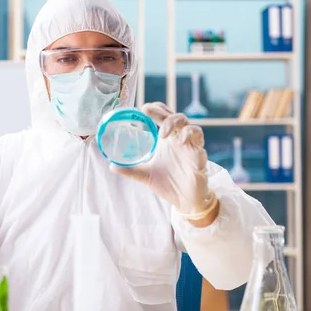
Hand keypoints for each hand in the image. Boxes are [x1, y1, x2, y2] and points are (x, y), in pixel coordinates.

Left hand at [110, 102, 216, 224]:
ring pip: (187, 122)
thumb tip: (111, 166)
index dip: (155, 109)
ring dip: (174, 122)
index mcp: (166, 140)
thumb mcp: (146, 175)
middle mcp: (178, 139)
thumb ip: (130, 169)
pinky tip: (181, 141)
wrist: (185, 201)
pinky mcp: (199, 154)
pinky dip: (190, 134)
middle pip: (174, 116)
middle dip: (161, 111)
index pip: (162, 117)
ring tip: (162, 133)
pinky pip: (198, 137)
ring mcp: (189, 145)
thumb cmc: (168, 184)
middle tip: (147, 110)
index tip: (142, 109)